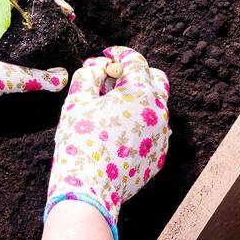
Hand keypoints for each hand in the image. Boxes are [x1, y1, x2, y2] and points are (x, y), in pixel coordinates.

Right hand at [43, 47, 170, 239]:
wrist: (88, 187)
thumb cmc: (79, 140)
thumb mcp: (77, 100)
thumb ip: (89, 75)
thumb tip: (99, 68)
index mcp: (140, 93)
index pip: (135, 61)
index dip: (118, 53)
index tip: (106, 54)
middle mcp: (158, 112)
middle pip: (156, 80)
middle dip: (136, 73)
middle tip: (112, 79)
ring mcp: (162, 136)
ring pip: (155, 106)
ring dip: (136, 100)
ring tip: (109, 107)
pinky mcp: (159, 156)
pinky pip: (153, 131)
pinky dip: (138, 123)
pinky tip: (116, 131)